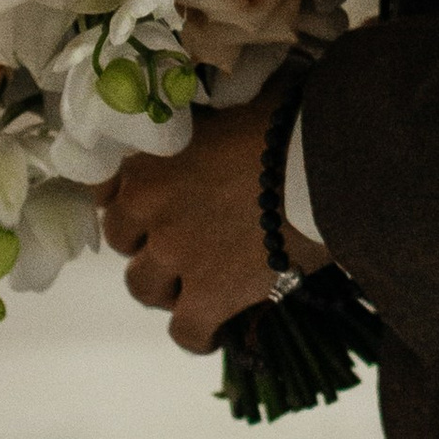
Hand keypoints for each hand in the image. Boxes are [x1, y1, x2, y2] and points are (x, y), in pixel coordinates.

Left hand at [99, 92, 327, 354]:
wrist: (331, 162)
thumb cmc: (290, 121)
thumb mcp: (235, 104)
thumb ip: (209, 117)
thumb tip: (219, 117)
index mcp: (152, 160)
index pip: (107, 189)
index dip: (129, 199)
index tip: (150, 204)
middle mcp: (152, 209)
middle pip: (124, 240)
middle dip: (147, 240)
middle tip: (183, 239)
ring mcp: (177, 255)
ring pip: (144, 288)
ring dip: (166, 285)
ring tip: (199, 282)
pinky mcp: (211, 296)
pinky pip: (186, 332)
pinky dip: (198, 334)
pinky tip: (217, 330)